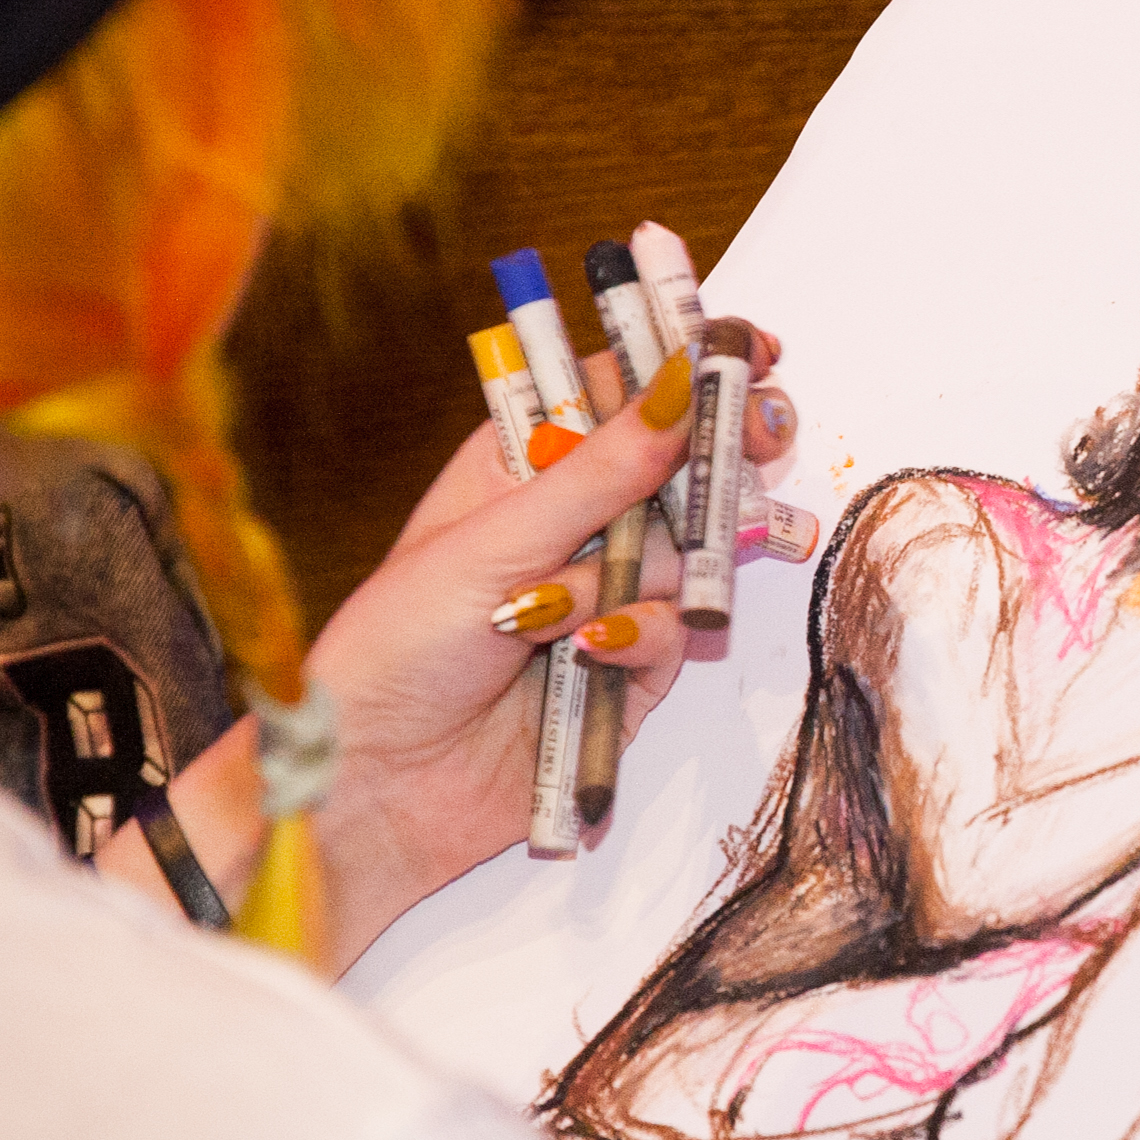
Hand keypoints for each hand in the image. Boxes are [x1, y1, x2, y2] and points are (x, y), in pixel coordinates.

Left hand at [153, 326, 796, 969]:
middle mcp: (567, 525)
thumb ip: (599, 472)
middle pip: (677, 468)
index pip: (616, 394)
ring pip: (689, 553)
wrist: (377, 789)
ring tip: (575, 612)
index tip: (748, 350)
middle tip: (762, 437)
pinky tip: (590, 657)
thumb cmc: (398, 648)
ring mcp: (601, 595)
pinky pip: (674, 632)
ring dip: (654, 572)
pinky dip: (642, 639)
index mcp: (517, 466)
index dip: (682, 369)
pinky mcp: (626, 670)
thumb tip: (678, 382)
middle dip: (720, 456)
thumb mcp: (493, 543)